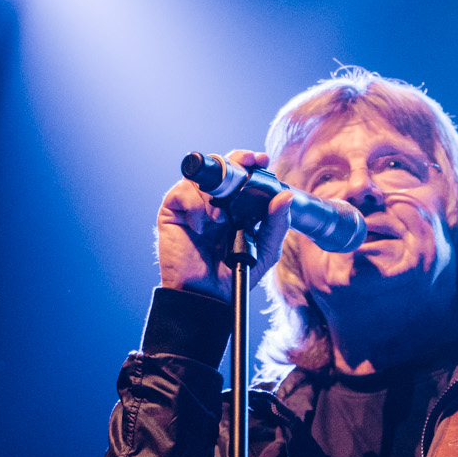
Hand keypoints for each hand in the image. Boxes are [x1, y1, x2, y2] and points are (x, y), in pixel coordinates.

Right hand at [155, 149, 298, 301]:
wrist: (208, 296)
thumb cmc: (235, 275)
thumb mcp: (266, 249)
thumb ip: (277, 223)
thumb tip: (285, 195)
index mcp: (235, 206)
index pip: (239, 174)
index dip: (247, 161)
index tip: (261, 160)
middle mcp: (212, 202)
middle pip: (219, 167)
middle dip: (232, 163)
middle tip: (245, 164)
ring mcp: (191, 206)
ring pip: (199, 177)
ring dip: (213, 193)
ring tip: (221, 218)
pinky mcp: (172, 213)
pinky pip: (181, 192)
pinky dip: (194, 205)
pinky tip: (201, 227)